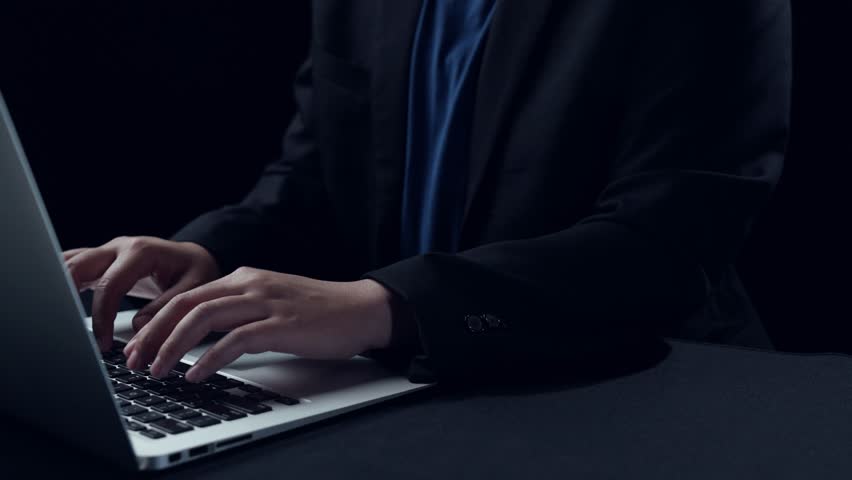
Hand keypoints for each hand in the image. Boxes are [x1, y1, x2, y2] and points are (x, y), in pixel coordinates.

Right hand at [63, 237, 220, 350]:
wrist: (196, 258)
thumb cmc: (197, 271)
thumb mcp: (194, 289)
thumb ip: (166, 309)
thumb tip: (137, 331)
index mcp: (141, 252)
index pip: (109, 285)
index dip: (102, 317)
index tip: (102, 345)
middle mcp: (119, 248)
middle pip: (78, 266)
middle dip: (65, 296)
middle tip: (63, 329)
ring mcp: (108, 253)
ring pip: (70, 263)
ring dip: (57, 284)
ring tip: (47, 313)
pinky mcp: (103, 263)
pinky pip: (74, 267)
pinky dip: (61, 281)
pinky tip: (52, 300)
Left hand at [122, 267, 393, 381]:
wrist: (361, 308)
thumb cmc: (318, 311)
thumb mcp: (270, 301)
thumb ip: (238, 310)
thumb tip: (201, 335)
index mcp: (244, 277)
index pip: (187, 295)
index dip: (156, 320)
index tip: (137, 342)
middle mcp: (250, 284)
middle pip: (186, 304)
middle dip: (153, 334)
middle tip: (134, 360)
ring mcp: (266, 302)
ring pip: (203, 318)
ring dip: (173, 346)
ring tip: (156, 370)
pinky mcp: (281, 325)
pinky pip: (235, 340)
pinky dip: (209, 358)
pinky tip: (196, 374)